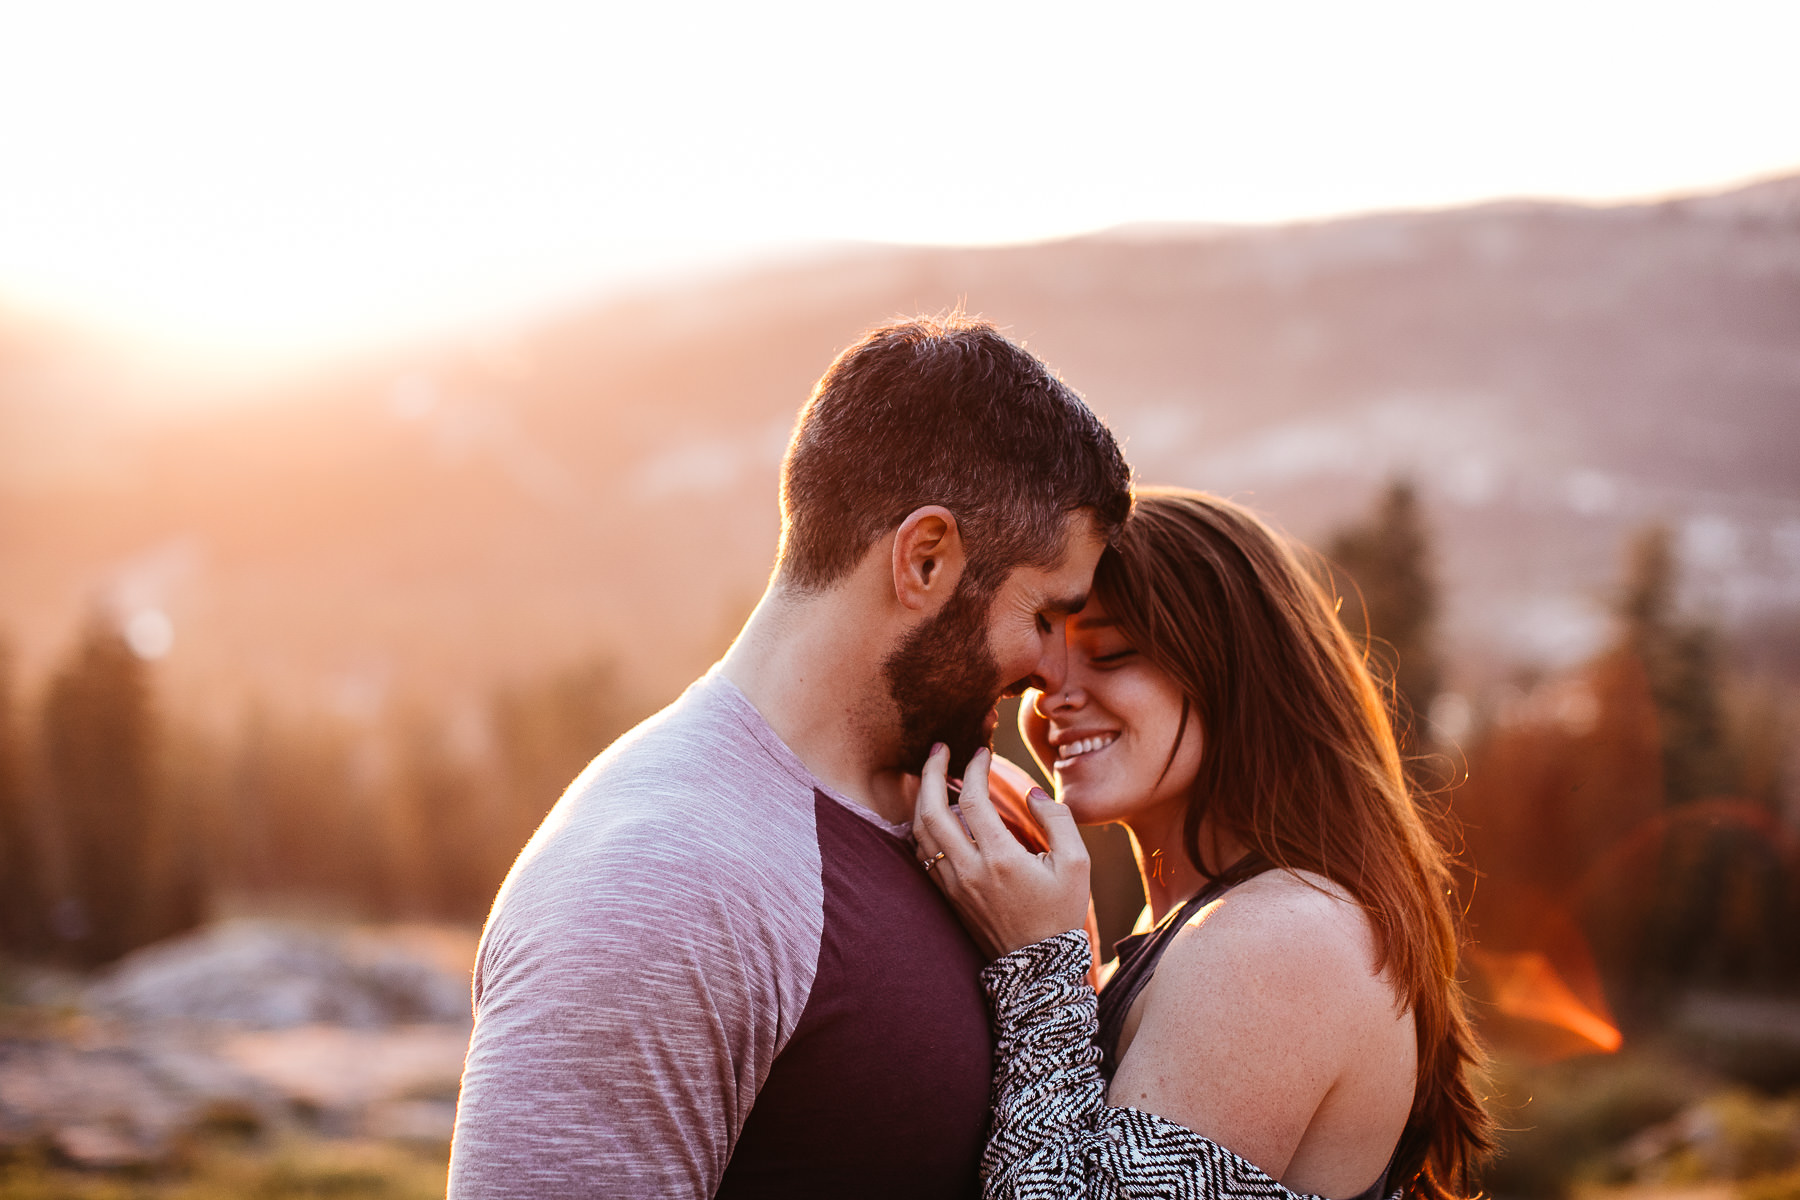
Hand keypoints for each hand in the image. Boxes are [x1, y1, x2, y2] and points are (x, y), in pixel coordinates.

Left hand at [913, 744, 1090, 959]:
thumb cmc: (1061, 913)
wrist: (1038, 968)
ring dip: (920, 797)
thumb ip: (1058, 820)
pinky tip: (932, 810)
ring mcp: (953, 884)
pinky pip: (922, 853)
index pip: (971, 800)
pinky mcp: (947, 896)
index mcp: (1001, 858)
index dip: (973, 769)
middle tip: (938, 748)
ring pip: (920, 832)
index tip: (981, 752)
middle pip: (930, 810)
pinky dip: (921, 825)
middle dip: (930, 772)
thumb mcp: (1077, 865)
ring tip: (932, 773)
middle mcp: (968, 870)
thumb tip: (1032, 793)